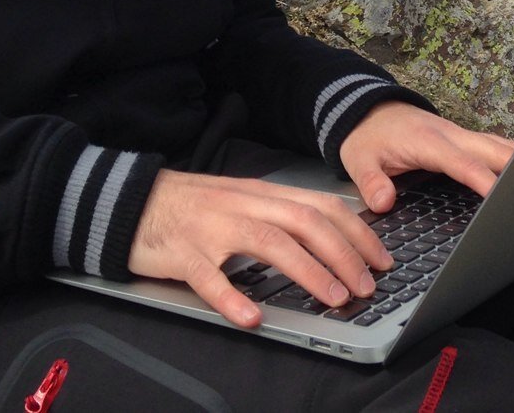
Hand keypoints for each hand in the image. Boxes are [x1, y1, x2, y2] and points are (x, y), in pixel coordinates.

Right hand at [128, 170, 393, 327]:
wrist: (131, 201)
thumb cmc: (192, 206)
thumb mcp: (242, 201)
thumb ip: (279, 216)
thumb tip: (328, 240)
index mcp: (262, 194)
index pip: (320, 206)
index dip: (356, 231)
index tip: (381, 258)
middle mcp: (244, 206)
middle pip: (304, 221)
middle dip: (343, 253)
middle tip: (366, 285)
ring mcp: (213, 228)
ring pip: (269, 243)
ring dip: (307, 270)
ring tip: (332, 298)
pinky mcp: (183, 254)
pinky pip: (210, 277)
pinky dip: (233, 298)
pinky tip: (252, 318)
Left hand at [339, 101, 513, 213]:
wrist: (367, 108)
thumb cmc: (367, 135)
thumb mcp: (358, 159)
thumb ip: (371, 181)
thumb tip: (384, 202)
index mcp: (427, 141)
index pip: (463, 163)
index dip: (484, 180)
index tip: (501, 197)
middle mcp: (449, 134)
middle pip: (492, 150)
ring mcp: (458, 134)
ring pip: (497, 145)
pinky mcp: (461, 138)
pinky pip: (492, 145)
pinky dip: (510, 157)